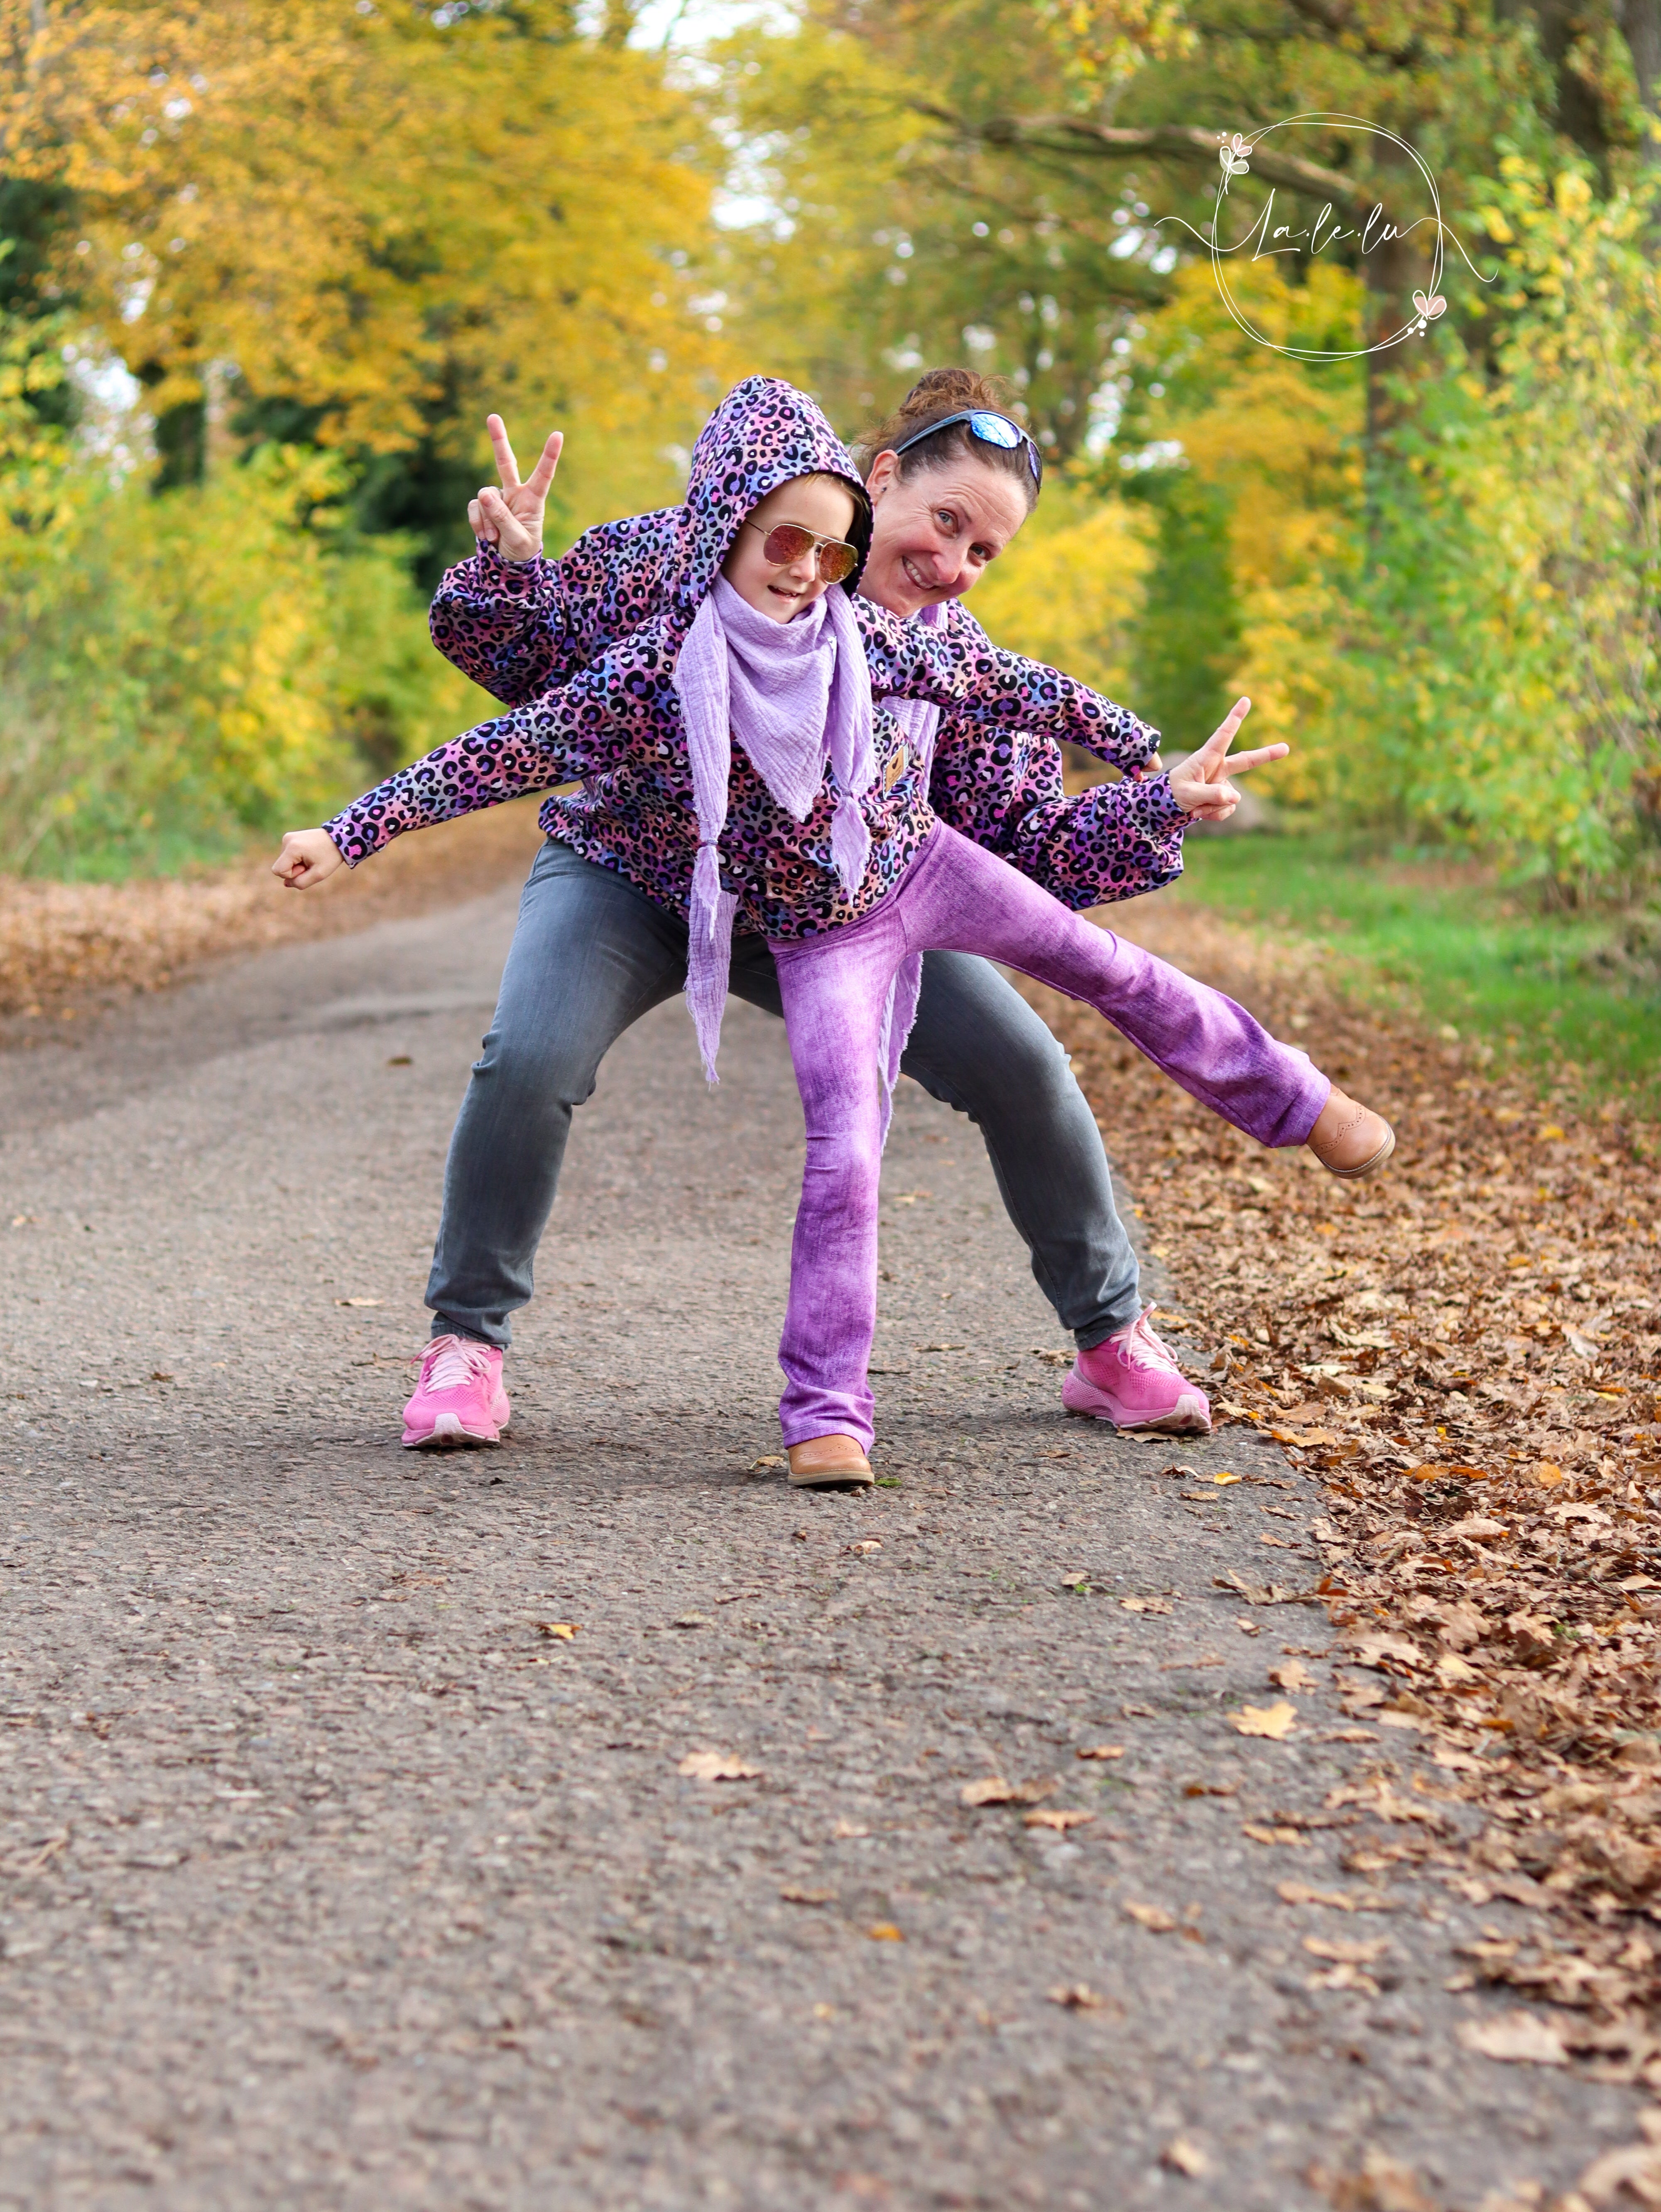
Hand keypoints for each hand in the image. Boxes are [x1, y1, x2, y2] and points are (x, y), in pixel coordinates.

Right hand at [272, 828, 343, 889]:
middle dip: (294, 870)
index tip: (307, 868)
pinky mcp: (289, 837)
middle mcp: (287, 840)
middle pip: (280, 867)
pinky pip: (287, 856)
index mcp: (292, 848)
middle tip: (311, 863)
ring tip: (311, 857)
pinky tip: (309, 854)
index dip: (292, 875)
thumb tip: (286, 883)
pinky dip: (297, 859)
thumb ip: (300, 883)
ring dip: (296, 864)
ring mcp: (287, 837)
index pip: (279, 871)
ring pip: (284, 862)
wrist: (339, 838)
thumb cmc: (330, 856)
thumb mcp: (318, 875)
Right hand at [468, 414, 562, 562]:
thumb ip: (502, 518)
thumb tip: (483, 493)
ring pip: (484, 496)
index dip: (549, 455)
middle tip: (492, 416)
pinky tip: (487, 537)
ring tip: (495, 538)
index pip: (543, 475)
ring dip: (488, 519)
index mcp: (533, 500)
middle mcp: (516, 494)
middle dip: (498, 440)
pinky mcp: (483, 506)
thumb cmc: (521, 551)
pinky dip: (478, 523)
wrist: (508, 564)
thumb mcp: (517, 539)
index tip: (558, 434)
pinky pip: (475, 507)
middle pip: (505, 463)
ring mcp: (498, 499)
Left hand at [1166, 698, 1286, 819]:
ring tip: (1194, 808)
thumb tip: (1235, 797)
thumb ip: (1211, 794)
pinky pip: (1226, 809)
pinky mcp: (1224, 798)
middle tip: (1286, 748)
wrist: (1167, 807)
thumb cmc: (1173, 793)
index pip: (1223, 735)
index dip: (1234, 718)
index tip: (1245, 700)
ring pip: (1230, 799)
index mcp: (1206, 758)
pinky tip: (1199, 813)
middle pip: (1246, 761)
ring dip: (1212, 807)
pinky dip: (1213, 814)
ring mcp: (1223, 783)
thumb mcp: (1188, 794)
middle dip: (1266, 755)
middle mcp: (1218, 768)